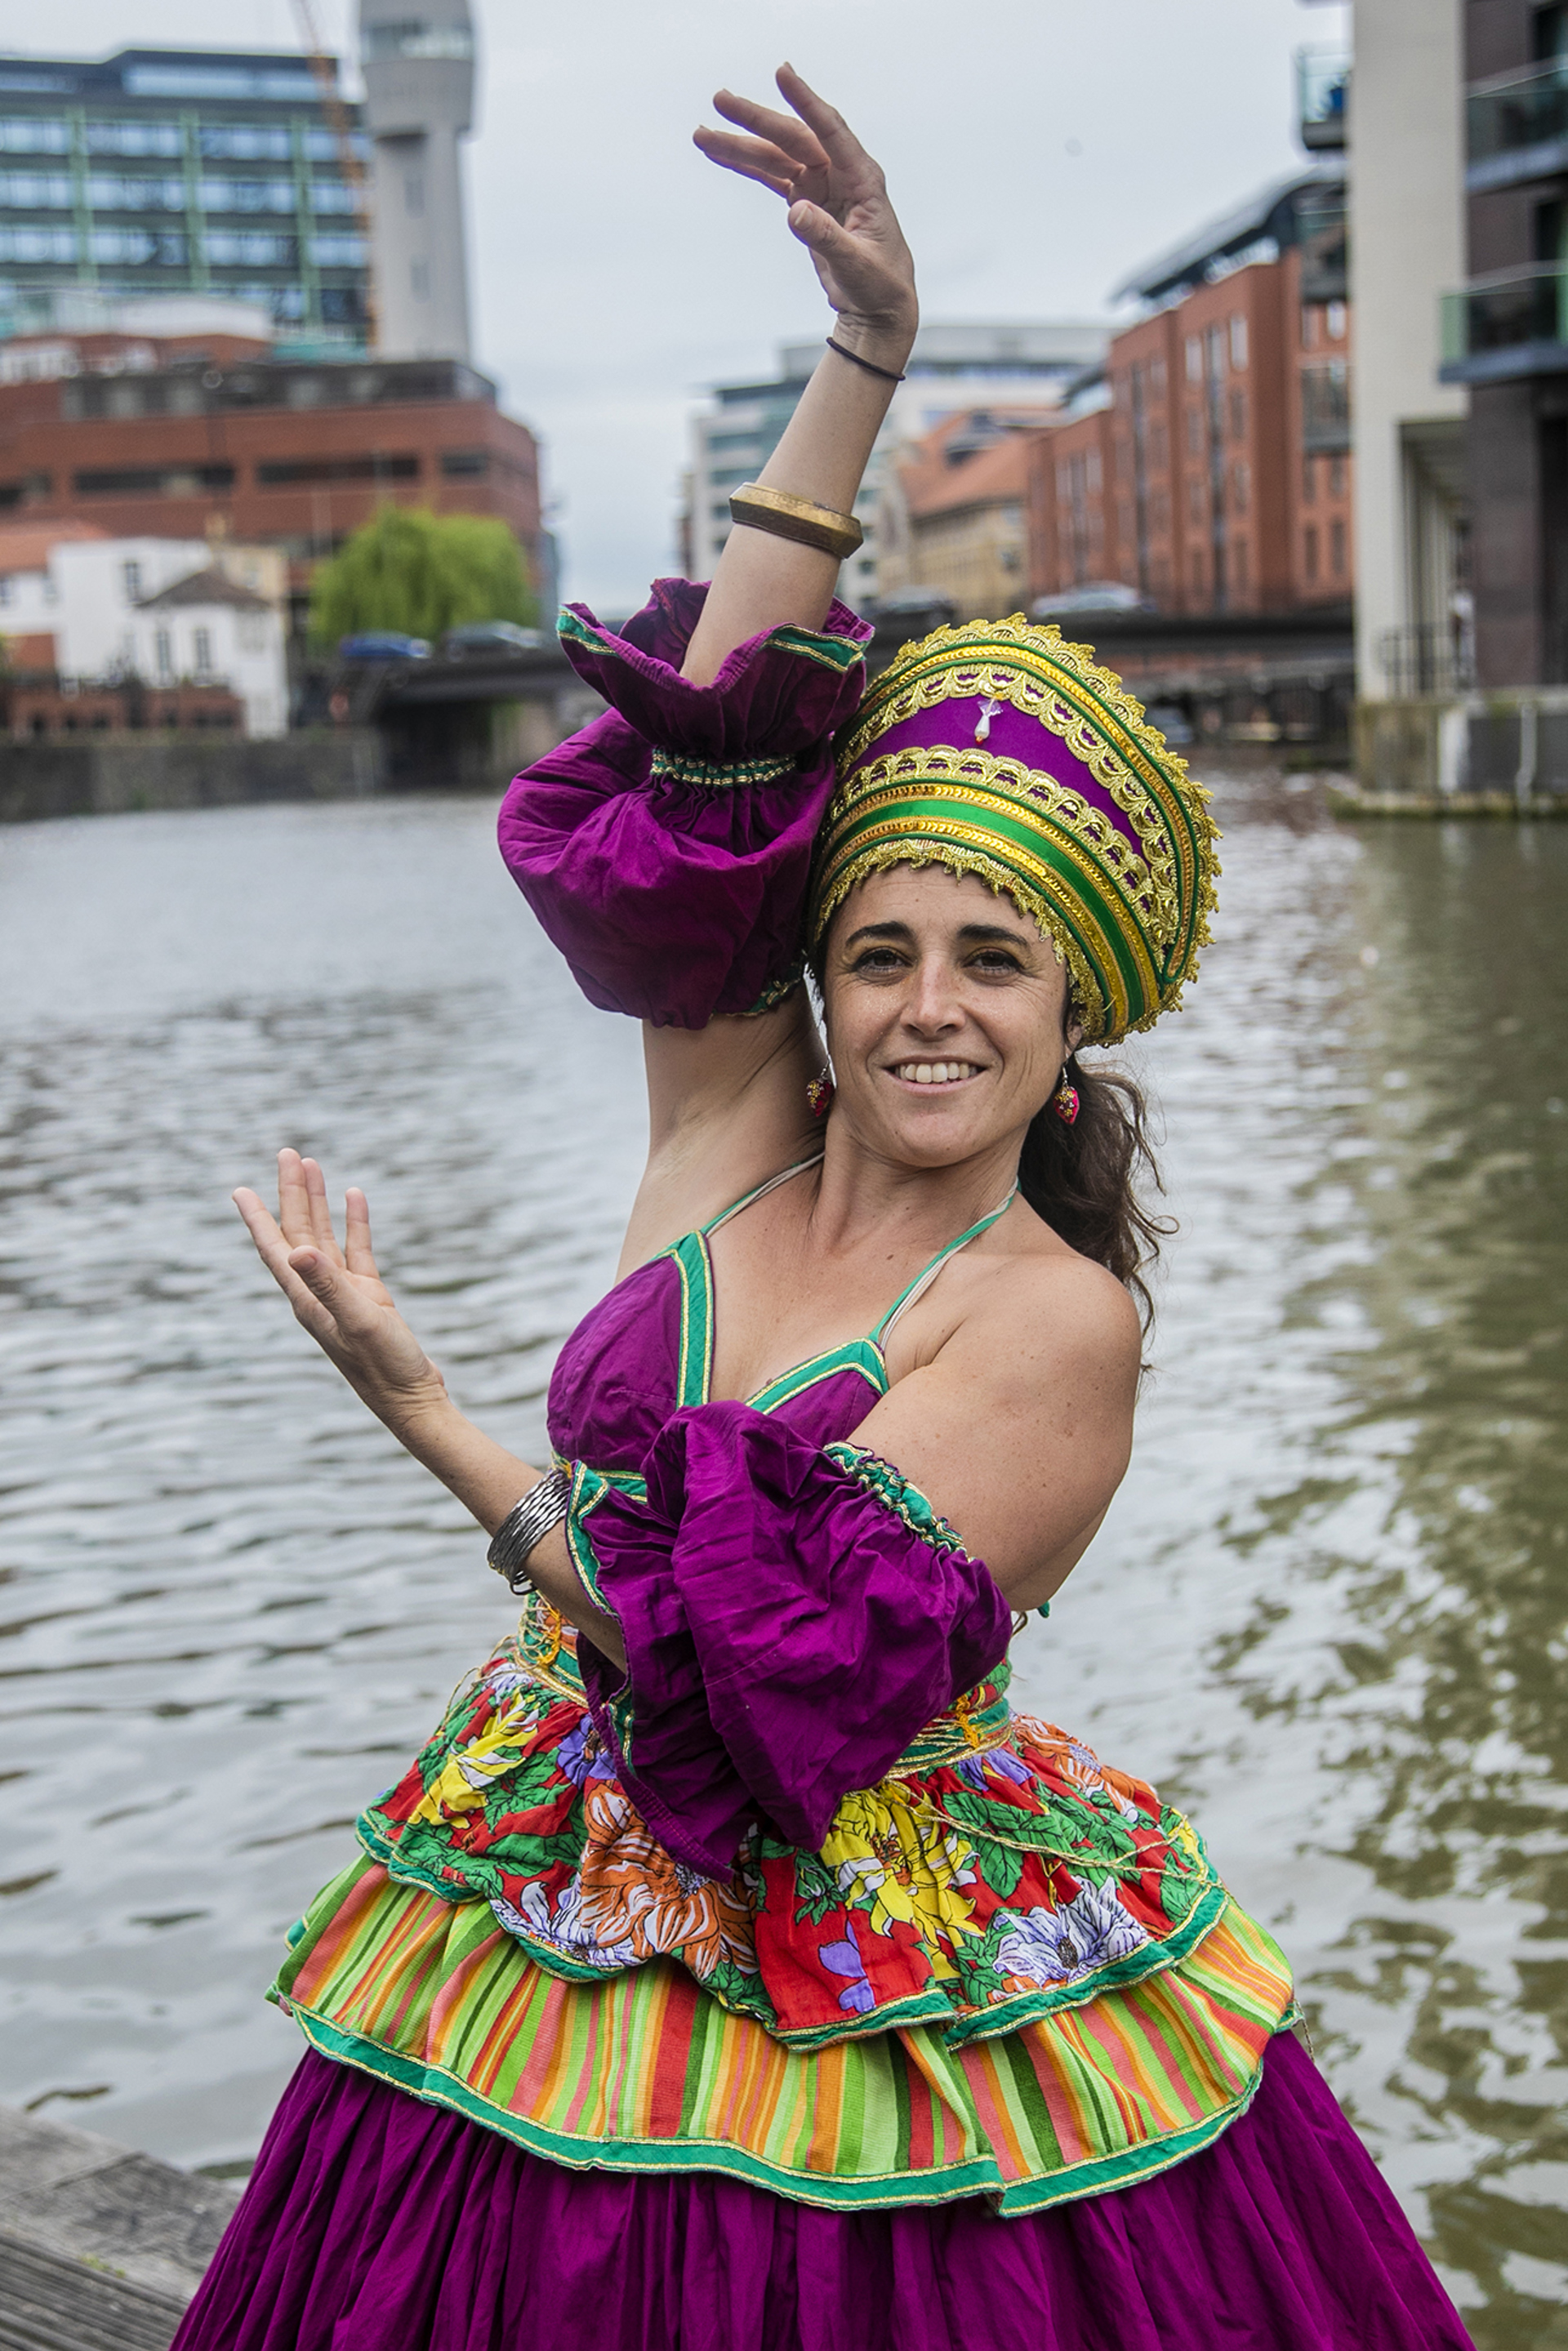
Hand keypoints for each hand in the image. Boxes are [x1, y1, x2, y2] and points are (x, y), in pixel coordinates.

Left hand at [233, 1150, 446, 1432]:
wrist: (413, 1399)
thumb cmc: (382, 1367)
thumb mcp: (357, 1321)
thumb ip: (328, 1285)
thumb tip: (298, 1250)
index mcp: (306, 1299)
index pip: (274, 1248)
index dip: (256, 1218)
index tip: (239, 1189)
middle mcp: (317, 1292)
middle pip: (297, 1232)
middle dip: (290, 1193)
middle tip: (287, 1154)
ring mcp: (344, 1293)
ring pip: (324, 1236)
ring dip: (317, 1202)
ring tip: (313, 1165)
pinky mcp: (368, 1297)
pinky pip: (356, 1250)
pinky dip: (354, 1223)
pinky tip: (354, 1197)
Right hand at [695, 65, 915, 356]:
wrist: (879, 305)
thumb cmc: (879, 283)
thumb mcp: (855, 264)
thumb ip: (826, 237)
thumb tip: (795, 212)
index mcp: (862, 179)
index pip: (830, 130)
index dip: (805, 101)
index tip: (782, 74)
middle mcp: (840, 173)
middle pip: (792, 137)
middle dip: (756, 119)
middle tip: (720, 100)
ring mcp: (821, 185)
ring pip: (775, 156)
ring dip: (740, 145)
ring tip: (703, 135)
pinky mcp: (807, 200)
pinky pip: (772, 176)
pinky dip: (746, 166)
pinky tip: (720, 154)